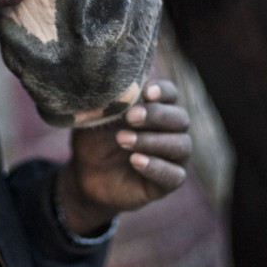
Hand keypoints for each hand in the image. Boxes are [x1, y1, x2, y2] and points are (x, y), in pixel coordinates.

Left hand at [56, 80, 191, 235]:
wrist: (86, 175)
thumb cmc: (96, 139)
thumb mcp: (100, 117)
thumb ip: (112, 101)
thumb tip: (119, 83)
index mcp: (159, 108)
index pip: (170, 95)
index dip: (162, 91)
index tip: (146, 92)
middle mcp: (173, 131)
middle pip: (180, 118)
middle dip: (156, 115)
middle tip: (131, 116)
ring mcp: (174, 157)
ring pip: (180, 145)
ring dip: (152, 141)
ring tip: (123, 139)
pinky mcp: (169, 182)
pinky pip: (174, 175)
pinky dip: (156, 167)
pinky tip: (135, 160)